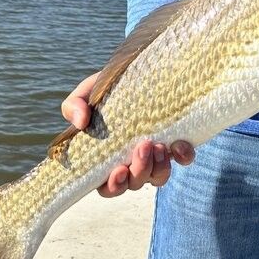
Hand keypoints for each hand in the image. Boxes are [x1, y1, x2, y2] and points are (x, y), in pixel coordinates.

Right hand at [61, 72, 195, 197]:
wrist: (137, 72)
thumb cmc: (106, 89)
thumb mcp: (87, 93)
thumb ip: (74, 105)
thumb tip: (80, 122)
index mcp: (108, 158)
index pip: (109, 187)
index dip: (114, 186)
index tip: (119, 170)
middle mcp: (132, 162)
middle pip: (135, 184)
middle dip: (140, 171)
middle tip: (143, 146)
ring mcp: (155, 154)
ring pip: (159, 177)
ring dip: (160, 168)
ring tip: (160, 145)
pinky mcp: (176, 142)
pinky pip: (184, 158)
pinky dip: (184, 156)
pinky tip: (180, 145)